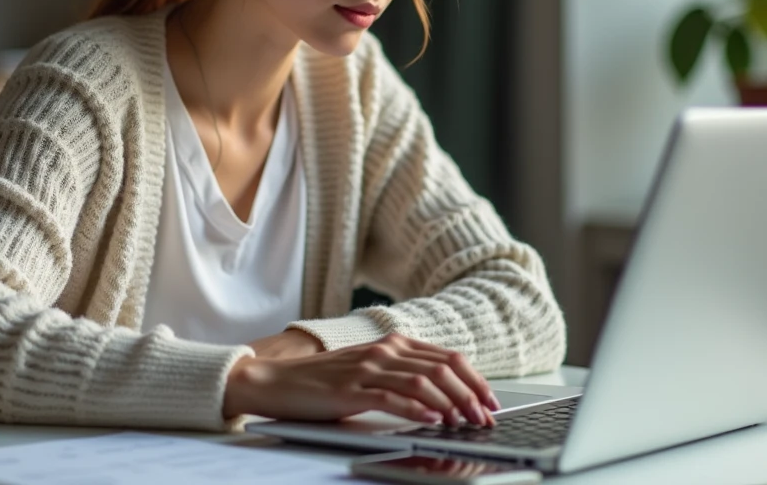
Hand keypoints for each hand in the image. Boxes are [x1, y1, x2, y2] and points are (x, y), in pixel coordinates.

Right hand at [224, 332, 498, 425]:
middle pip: (441, 368)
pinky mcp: (351, 390)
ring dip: (450, 404)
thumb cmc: (324, 381)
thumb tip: (445, 396)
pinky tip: (432, 420)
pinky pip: (391, 398)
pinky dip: (416, 410)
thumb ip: (402, 373)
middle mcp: (383, 350)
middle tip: (484, 418)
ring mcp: (367, 369)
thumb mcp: (369, 370)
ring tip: (465, 423)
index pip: (447, 357)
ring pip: (422, 382)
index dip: (474, 380)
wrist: (276, 381)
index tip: (490, 402)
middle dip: (469, 395)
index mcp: (392, 343)